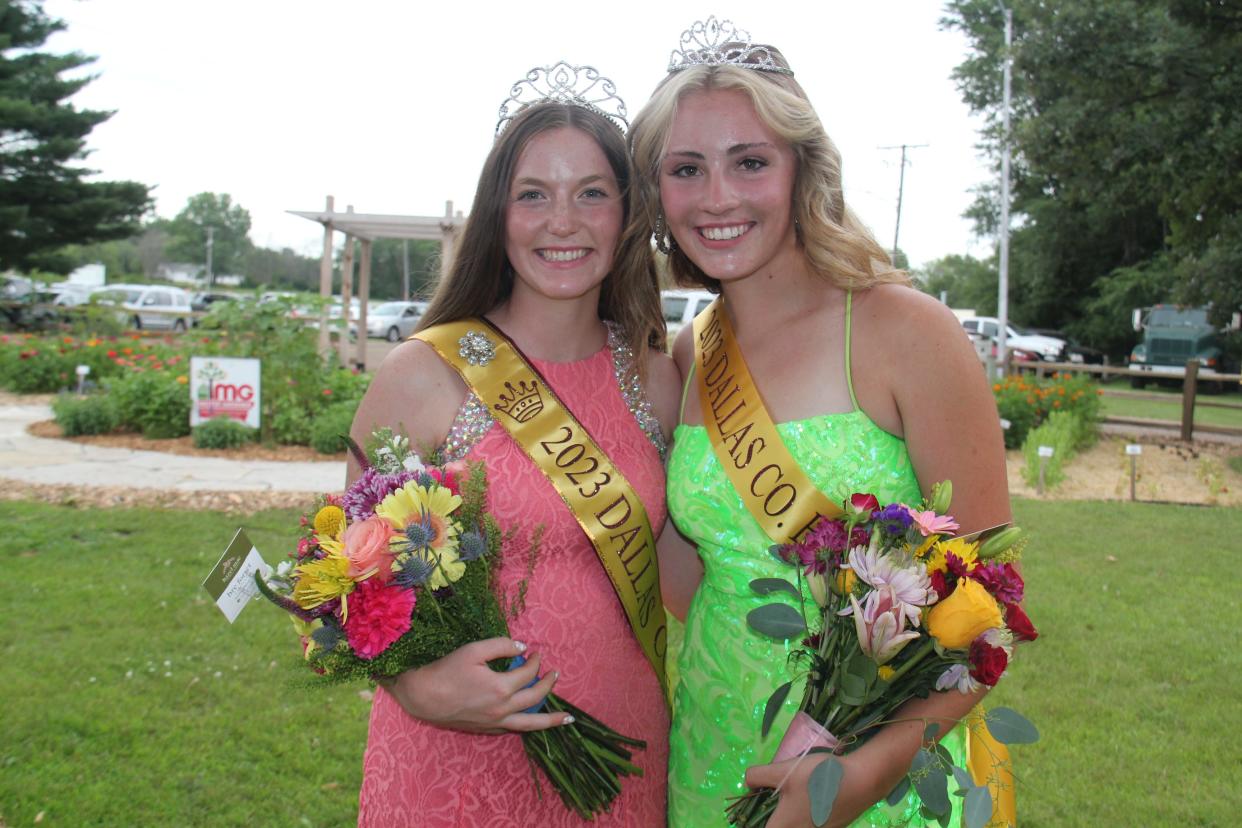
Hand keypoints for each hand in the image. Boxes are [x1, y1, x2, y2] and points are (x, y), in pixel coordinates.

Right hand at [379, 637, 568, 733]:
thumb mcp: (474, 650)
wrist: (423, 696)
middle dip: (548, 684)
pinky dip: (526, 725)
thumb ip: (501, 646)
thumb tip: (522, 647)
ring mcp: (495, 722)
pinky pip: (513, 729)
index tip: (535, 653)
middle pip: (535, 697)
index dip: (535, 662)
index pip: (528, 673)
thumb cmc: (447, 670)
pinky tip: (532, 723)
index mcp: (501, 687)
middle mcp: (502, 708)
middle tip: (554, 675)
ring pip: (530, 724)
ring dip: (550, 720)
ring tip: (567, 720)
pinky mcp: (486, 729)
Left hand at [743, 748, 894, 827]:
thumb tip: (748, 783)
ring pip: (796, 825)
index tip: (754, 804)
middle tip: (773, 795)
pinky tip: (812, 794)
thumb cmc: (819, 777)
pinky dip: (806, 813)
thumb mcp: (783, 771)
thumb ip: (758, 776)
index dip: (753, 819)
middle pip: (779, 827)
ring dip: (791, 814)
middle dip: (772, 814)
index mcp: (784, 826)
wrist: (862, 781)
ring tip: (794, 793)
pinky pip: (811, 824)